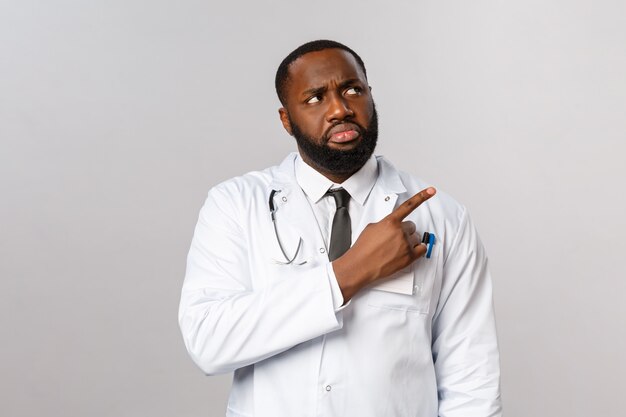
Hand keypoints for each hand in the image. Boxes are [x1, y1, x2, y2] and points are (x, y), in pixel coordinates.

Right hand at [332, 187, 435, 301]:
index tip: (431, 191)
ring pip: (416, 238)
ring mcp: (405, 244)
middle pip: (411, 226)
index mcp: (390, 222)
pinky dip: (416, 250)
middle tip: (393, 239)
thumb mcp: (372, 228)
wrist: (360, 265)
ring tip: (395, 248)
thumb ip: (386, 223)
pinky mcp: (409, 257)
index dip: (422, 196)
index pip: (409, 206)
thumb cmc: (363, 248)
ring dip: (408, 241)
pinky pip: (422, 249)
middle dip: (404, 231)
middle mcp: (399, 232)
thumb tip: (392, 226)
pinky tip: (406, 252)